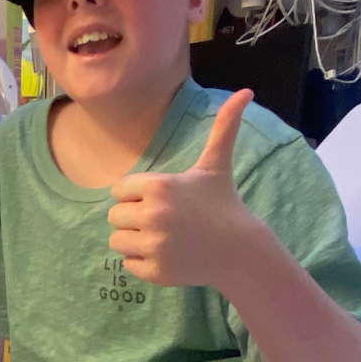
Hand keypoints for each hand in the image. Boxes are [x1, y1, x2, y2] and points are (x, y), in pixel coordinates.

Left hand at [107, 89, 270, 288]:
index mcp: (158, 186)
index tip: (162, 200)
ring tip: (164, 238)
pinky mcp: (155, 271)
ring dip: (135, 241)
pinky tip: (168, 255)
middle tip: (165, 221)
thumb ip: (223, 126)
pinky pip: (128, 265)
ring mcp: (154, 245)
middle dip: (135, 218)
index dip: (137, 195)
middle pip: (115, 216)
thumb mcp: (216, 164)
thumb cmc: (222, 203)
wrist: (239, 250)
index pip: (119, 190)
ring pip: (117, 241)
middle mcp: (152, 215)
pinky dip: (143, 263)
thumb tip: (246, 90)